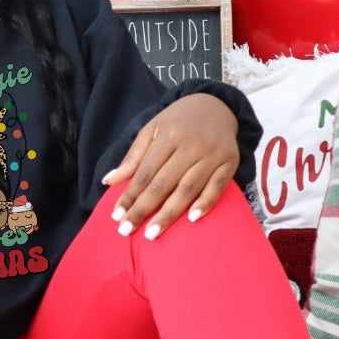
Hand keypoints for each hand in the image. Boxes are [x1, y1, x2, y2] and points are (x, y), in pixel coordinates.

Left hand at [102, 91, 238, 238]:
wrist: (216, 105)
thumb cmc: (178, 122)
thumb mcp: (152, 130)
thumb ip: (133, 157)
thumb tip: (108, 181)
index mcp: (168, 136)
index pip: (145, 172)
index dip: (130, 195)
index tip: (117, 216)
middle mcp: (191, 145)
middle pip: (164, 183)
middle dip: (143, 209)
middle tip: (127, 230)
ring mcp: (212, 155)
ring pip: (188, 188)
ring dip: (169, 213)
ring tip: (153, 232)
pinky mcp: (230, 163)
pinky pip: (217, 187)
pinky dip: (206, 203)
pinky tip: (192, 219)